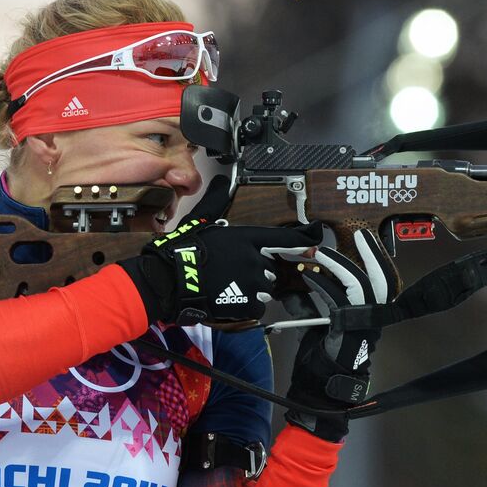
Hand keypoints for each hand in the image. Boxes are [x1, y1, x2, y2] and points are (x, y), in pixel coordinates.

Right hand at [118, 176, 320, 324]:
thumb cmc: (184, 250)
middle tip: (234, 270)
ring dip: (253, 288)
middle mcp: (255, 259)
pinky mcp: (246, 304)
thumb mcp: (202, 219)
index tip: (317, 238)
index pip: (285, 238)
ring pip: (265, 287)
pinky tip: (230, 300)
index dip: (304, 239)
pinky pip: (257, 306)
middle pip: (271, 267)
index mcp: (248, 238)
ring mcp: (252, 283)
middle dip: (258, 270)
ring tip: (229, 285)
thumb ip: (218, 200)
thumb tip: (222, 179)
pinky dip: (247, 306)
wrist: (169, 280)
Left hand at [268, 231, 390, 440]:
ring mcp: (363, 323)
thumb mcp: (317, 324)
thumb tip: (292, 285)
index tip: (364, 239)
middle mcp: (373, 318)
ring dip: (339, 264)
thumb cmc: (321, 359)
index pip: (382, 280)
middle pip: (383, 278)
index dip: (375, 258)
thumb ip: (309, 304)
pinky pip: (336, 297)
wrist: (320, 388)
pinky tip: (306, 275)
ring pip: (360, 283)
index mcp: (371, 314)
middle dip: (373, 254)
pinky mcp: (346, 328)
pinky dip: (319, 282)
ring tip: (322, 252)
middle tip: (360, 234)